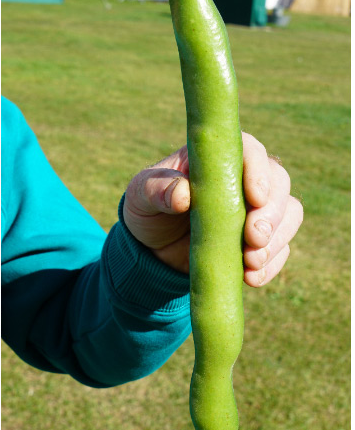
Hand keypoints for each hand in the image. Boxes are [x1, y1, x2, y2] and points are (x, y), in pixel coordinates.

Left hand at [122, 132, 302, 286]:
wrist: (152, 247)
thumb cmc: (147, 208)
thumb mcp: (140, 195)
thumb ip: (155, 189)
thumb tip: (183, 195)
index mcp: (218, 158)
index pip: (251, 152)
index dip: (259, 172)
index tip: (254, 197)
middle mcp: (246, 177)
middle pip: (279, 184)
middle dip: (272, 212)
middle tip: (254, 238)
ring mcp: (258, 209)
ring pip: (288, 215)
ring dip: (277, 239)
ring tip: (252, 261)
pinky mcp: (261, 239)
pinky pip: (281, 248)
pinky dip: (271, 263)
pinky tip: (252, 277)